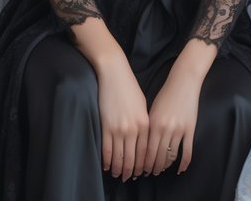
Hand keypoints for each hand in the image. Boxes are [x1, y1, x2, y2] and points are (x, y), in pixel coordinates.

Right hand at [96, 56, 149, 181]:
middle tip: (129, 178)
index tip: (141, 172)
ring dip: (119, 169)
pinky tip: (107, 166)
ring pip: (119, 158)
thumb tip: (143, 140)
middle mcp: (133, 128)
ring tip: (118, 174)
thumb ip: (144, 123)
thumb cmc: (129, 87)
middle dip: (131, 171)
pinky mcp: (106, 127)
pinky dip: (107, 161)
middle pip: (132, 158)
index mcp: (144, 123)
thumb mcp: (142, 104)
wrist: (114, 73)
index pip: (145, 152)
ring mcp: (119, 129)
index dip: (142, 165)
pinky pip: (106, 151)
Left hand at [144, 60, 202, 175]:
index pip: (147, 151)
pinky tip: (180, 170)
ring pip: (171, 156)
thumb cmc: (166, 94)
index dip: (144, 164)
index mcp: (153, 124)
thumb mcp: (152, 110)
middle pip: (158, 157)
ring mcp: (178, 130)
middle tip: (150, 174)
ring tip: (161, 171)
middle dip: (153, 168)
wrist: (183, 82)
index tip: (141, 170)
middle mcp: (165, 129)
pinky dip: (184, 163)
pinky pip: (187, 152)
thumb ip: (149, 127)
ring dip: (165, 166)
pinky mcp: (190, 130)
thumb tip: (144, 145)